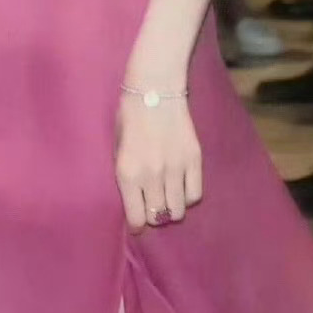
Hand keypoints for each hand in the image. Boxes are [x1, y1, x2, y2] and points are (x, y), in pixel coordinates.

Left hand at [115, 91, 202, 229]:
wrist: (155, 88)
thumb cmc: (129, 115)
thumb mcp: (118, 146)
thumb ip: (126, 174)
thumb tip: (134, 199)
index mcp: (128, 173)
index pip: (137, 218)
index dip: (137, 224)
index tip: (138, 222)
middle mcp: (152, 175)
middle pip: (158, 216)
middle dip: (154, 215)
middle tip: (153, 204)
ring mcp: (175, 169)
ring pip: (178, 211)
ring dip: (172, 208)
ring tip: (168, 196)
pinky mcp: (194, 160)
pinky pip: (195, 195)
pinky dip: (188, 196)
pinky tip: (181, 186)